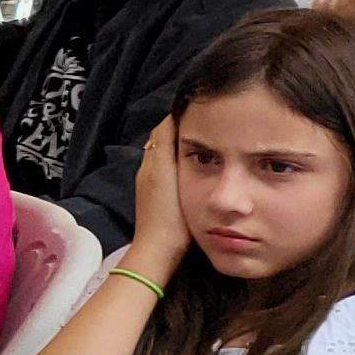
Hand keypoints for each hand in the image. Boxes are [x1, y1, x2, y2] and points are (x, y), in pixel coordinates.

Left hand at [123, 114, 190, 276]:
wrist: (159, 248)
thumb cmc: (170, 215)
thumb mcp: (171, 178)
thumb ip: (168, 148)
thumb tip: (171, 120)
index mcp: (153, 163)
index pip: (163, 129)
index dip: (178, 116)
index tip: (198, 106)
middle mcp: (148, 169)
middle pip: (162, 139)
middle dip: (180, 127)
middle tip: (206, 120)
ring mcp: (150, 183)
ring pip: (164, 154)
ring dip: (180, 143)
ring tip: (205, 137)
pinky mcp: (154, 195)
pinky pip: (165, 168)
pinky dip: (177, 159)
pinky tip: (195, 163)